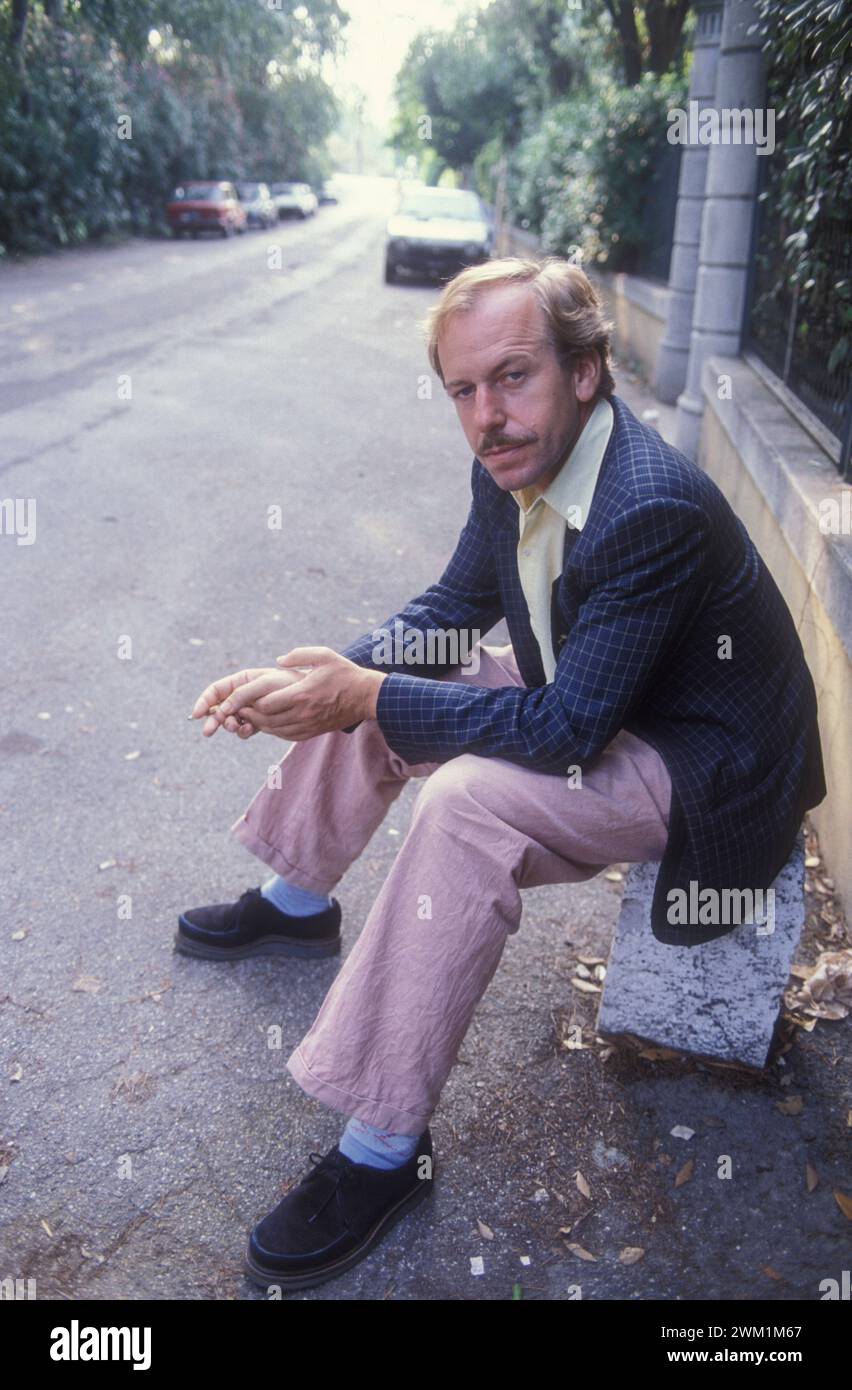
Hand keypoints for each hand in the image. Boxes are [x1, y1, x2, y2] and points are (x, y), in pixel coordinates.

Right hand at [190, 667, 303, 738]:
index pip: (216, 690)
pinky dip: (244, 731)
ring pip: (231, 721)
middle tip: (208, 732)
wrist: (310, 697)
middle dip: (214, 719)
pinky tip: (250, 730)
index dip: (204, 701)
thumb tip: (222, 709)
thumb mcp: (264, 684)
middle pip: (219, 708)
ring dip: (230, 726)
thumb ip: (242, 694)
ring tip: (237, 726)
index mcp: (241, 681)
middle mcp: (243, 695)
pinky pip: (244, 729)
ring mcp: (250, 710)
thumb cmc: (288, 684)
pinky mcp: (259, 722)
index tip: (196, 714)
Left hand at [213, 646, 385, 740]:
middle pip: (266, 719)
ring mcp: (308, 725)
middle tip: (239, 707)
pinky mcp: (311, 732)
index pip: (266, 703)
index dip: (251, 702)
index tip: (242, 697)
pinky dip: (273, 730)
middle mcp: (303, 713)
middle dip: (250, 714)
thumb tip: (278, 661)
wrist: (366, 697)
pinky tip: (269, 721)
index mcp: (302, 694)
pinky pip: (286, 735)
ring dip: (259, 723)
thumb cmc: (344, 673)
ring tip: (249, 713)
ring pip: (274, 730)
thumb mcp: (324, 655)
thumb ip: (298, 656)